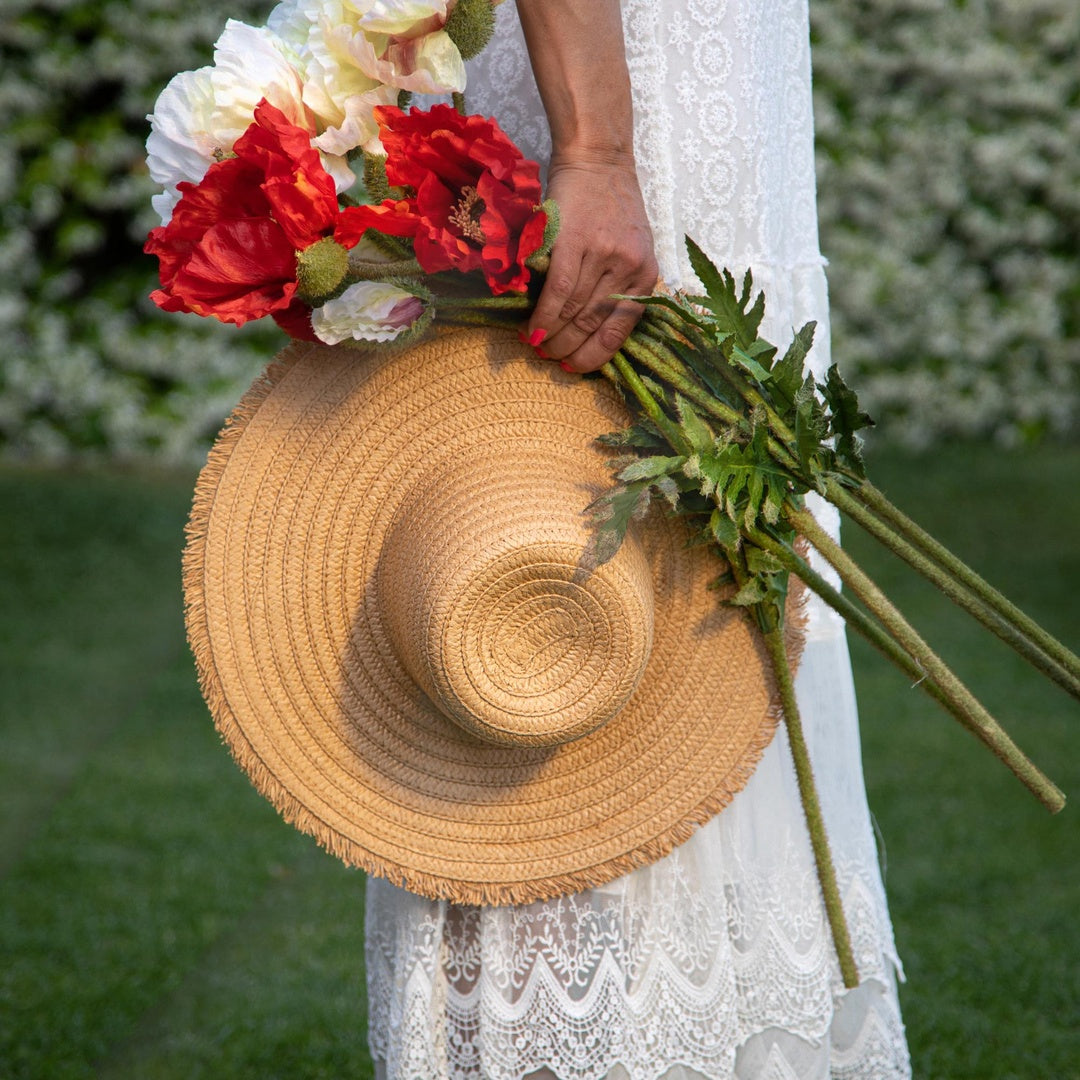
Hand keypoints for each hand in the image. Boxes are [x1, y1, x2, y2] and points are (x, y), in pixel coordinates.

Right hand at [525, 154, 657, 372]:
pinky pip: (557, 292)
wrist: (597, 159)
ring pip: (573, 312)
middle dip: (568, 349)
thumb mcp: (631, 248)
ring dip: (551, 336)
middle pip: (592, 324)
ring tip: (535, 345)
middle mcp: (629, 267)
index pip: (620, 330)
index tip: (575, 368)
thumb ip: (618, 285)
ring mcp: (603, 255)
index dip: (595, 355)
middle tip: (548, 358)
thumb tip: (586, 332)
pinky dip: (542, 316)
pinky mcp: (575, 242)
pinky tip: (531, 329)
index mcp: (646, 274)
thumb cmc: (611, 207)